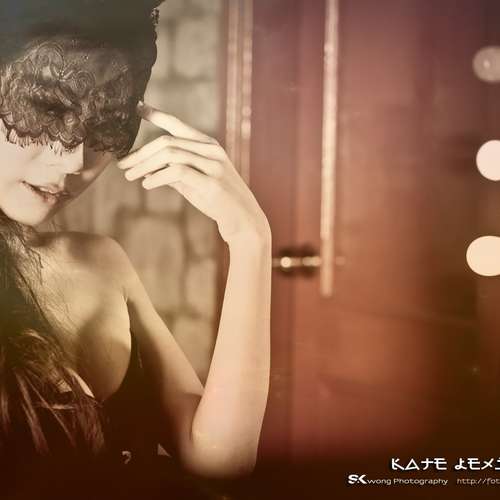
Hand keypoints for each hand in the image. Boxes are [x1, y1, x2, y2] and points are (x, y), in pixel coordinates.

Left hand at [117, 102, 270, 244]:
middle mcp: (211, 150)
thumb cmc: (218, 201)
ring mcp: (213, 165)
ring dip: (145, 165)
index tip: (138, 107)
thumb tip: (148, 168)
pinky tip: (147, 184)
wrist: (243, 219)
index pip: (179, 125)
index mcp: (208, 145)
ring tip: (130, 176)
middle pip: (167, 142)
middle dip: (141, 153)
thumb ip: (175, 171)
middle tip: (123, 165)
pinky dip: (158, 177)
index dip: (157, 115)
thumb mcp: (195, 182)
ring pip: (170, 154)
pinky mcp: (211, 183)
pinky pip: (177, 172)